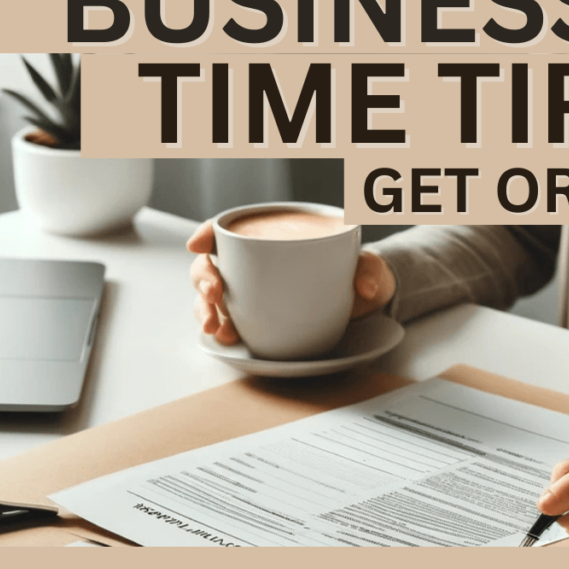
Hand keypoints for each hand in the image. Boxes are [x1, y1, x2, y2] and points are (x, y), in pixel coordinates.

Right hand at [187, 219, 396, 344]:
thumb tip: (367, 285)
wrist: (362, 303)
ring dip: (204, 309)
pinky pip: (226, 322)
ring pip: (211, 297)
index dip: (208, 233)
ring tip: (214, 326)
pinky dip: (220, 330)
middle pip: (211, 264)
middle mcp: (252, 265)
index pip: (230, 230)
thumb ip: (369, 268)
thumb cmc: (354, 272)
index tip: (199, 243)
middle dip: (204, 277)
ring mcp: (248, 294)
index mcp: (270, 239)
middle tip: (215, 292)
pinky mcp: (253, 320)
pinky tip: (224, 337)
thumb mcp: (365, 265)